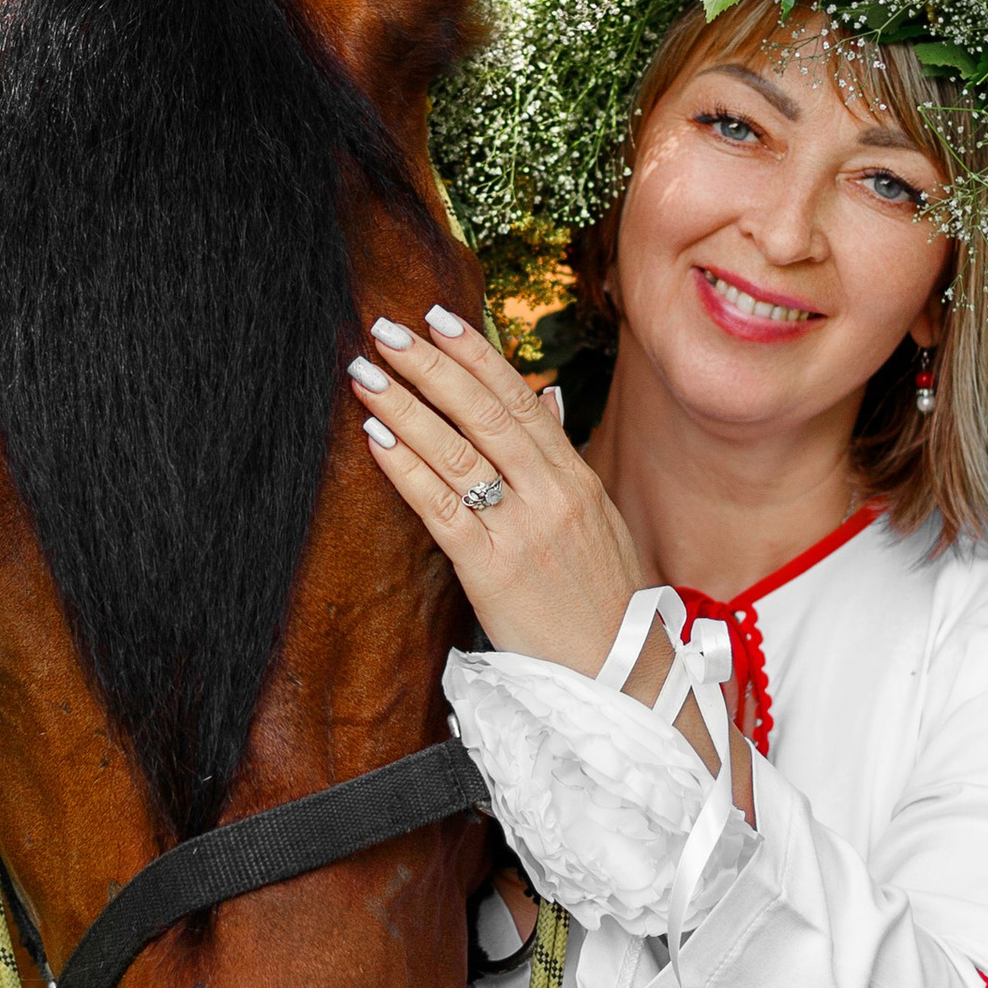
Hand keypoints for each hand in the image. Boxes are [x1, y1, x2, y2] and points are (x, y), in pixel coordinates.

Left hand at [347, 300, 644, 671]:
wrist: (621, 671)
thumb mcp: (596, 516)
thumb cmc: (604, 597)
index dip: (476, 354)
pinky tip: (377, 438)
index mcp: (575, 477)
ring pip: (456, 452)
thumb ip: (562, 456)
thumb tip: (544, 397)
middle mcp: (551, 494)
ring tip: (366, 374)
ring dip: (405, 406)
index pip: (519, 399)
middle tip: (385, 329)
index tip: (438, 317)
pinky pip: (441, 509)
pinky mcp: (492, 571)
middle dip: (430, 365)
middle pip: (484, 413)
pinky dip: (406, 468)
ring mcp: (522, 530)